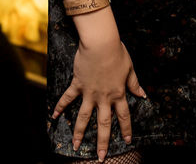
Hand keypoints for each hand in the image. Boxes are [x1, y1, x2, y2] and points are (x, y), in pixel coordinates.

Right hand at [51, 37, 145, 160]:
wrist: (100, 43)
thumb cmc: (116, 53)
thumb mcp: (129, 68)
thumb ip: (134, 83)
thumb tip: (142, 94)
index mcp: (118, 93)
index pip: (123, 115)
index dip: (125, 128)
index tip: (126, 141)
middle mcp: (103, 97)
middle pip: (103, 123)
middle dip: (103, 142)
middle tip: (100, 157)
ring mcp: (89, 92)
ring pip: (84, 117)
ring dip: (80, 132)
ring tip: (76, 146)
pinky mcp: (78, 84)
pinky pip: (68, 98)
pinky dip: (60, 106)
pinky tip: (53, 116)